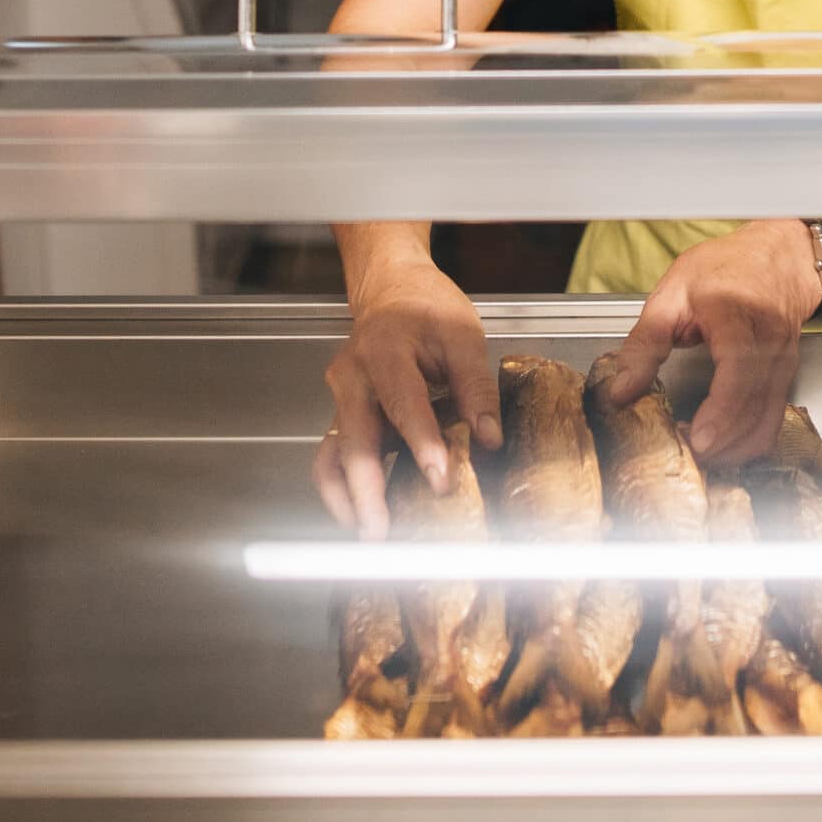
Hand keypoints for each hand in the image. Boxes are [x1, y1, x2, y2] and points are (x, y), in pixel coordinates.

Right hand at [314, 259, 500, 537]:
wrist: (390, 290)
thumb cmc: (426, 308)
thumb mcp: (462, 335)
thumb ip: (476, 388)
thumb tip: (490, 439)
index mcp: (385, 351)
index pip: (404, 404)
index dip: (422, 444)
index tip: (440, 480)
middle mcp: (353, 377)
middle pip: (354, 440)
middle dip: (366, 490)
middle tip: (382, 531)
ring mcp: (342, 398)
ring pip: (333, 453)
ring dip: (347, 496)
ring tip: (370, 531)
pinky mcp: (342, 413)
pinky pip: (332, 454)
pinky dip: (342, 486)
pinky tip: (362, 510)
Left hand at [602, 221, 821, 463]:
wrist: (778, 256)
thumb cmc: (727, 267)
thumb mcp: (673, 293)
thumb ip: (645, 343)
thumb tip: (621, 390)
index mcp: (737, 315)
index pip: (738, 370)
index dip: (721, 410)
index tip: (699, 438)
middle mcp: (769, 342)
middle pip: (752, 406)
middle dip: (718, 441)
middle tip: (682, 450)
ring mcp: (784, 363)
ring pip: (765, 422)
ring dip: (731, 448)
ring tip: (696, 449)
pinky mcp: (787, 379)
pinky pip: (772, 422)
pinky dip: (747, 443)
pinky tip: (721, 445)